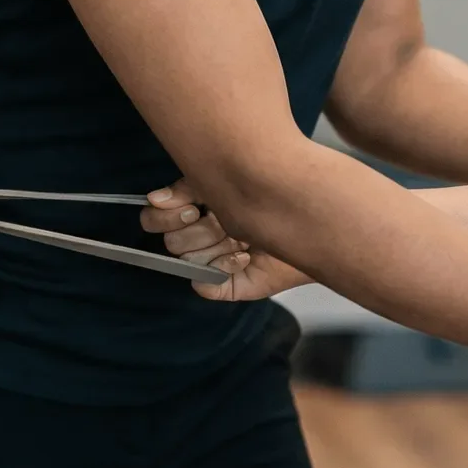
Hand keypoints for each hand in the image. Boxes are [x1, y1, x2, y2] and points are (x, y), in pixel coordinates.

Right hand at [138, 180, 310, 301]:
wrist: (313, 218)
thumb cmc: (271, 193)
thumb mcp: (223, 181)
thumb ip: (187, 187)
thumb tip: (154, 199)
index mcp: (194, 212)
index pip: (154, 220)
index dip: (166, 217)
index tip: (194, 207)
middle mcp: (199, 240)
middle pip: (171, 242)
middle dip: (200, 229)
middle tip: (224, 220)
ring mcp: (212, 264)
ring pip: (187, 261)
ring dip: (216, 244)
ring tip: (242, 235)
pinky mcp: (228, 286)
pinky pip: (205, 285)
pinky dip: (222, 268)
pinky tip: (245, 255)